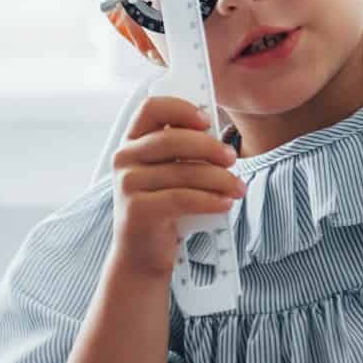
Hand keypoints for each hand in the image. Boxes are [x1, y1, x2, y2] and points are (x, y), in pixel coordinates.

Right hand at [108, 95, 246, 280]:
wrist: (142, 254)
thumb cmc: (163, 208)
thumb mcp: (168, 174)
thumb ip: (183, 152)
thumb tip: (219, 138)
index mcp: (132, 142)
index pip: (151, 108)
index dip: (181, 108)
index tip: (207, 120)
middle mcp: (124, 159)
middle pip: (172, 139)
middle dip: (209, 147)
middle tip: (232, 158)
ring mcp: (128, 184)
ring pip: (183, 172)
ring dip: (219, 179)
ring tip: (238, 187)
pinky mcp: (138, 210)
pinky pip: (183, 198)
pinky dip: (210, 200)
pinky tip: (225, 203)